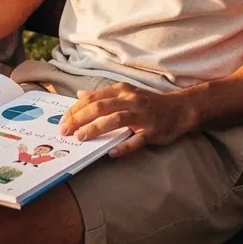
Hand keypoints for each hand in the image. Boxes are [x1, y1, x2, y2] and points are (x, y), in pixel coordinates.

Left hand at [59, 83, 196, 157]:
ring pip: (116, 120)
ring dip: (96, 129)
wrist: (179, 109)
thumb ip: (103, 95)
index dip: (76, 109)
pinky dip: (123, 146)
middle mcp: (131, 100)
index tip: (63, 120)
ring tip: (81, 138)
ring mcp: (142, 116)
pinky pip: (136, 140)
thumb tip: (80, 94)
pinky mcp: (152, 131)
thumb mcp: (126, 93)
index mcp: (122, 91)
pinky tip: (111, 152)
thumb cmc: (149, 103)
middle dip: (80, 118)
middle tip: (65, 130)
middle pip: (101, 107)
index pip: (93, 98)